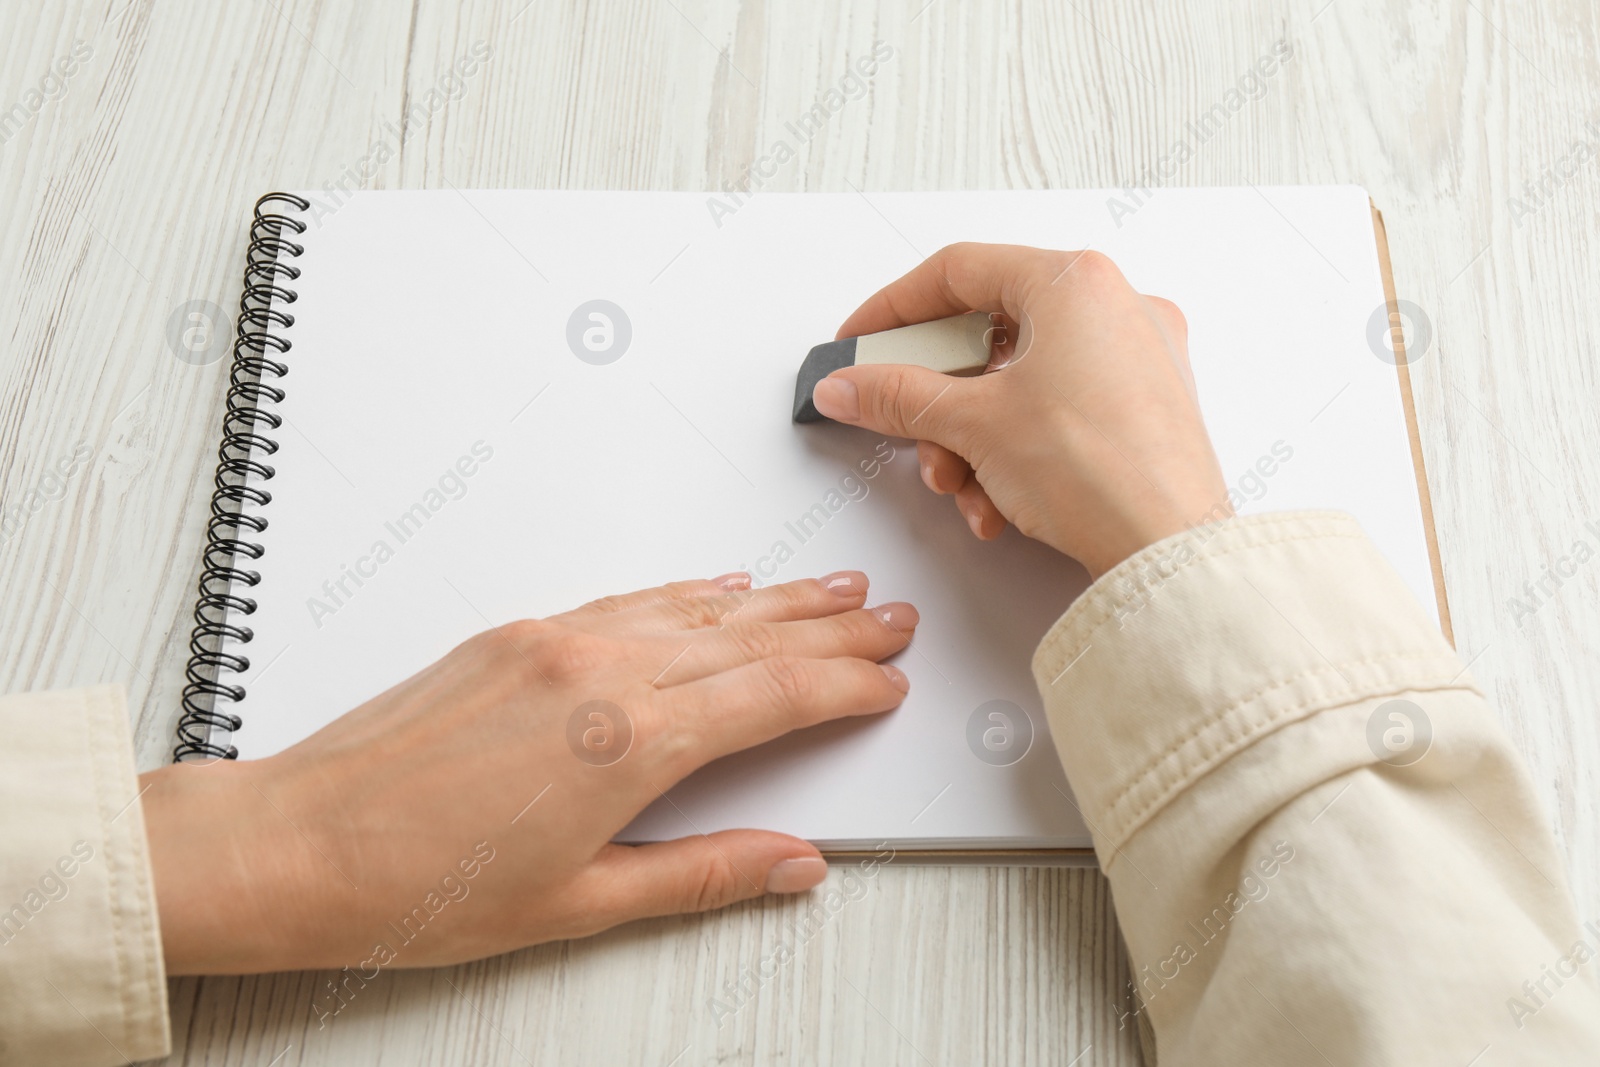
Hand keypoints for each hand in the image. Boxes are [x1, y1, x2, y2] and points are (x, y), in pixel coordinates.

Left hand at [140, 571, 914, 974]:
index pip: (773, 696)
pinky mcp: (514, 632)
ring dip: (772, 601)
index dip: (844, 686)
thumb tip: (794, 864)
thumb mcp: (582, 903)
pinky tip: (718, 587)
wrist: (297, 843)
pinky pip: (628, 599)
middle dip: (830, 630)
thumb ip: (705, 872)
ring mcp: (553, 641)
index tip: (887, 681)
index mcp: (628, 741)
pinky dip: (686, 594)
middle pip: (749, 640)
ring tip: (828, 591)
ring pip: (694, 608)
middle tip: (887, 619)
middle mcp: (598, 672)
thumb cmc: (419, 884)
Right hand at [812, 243, 1228, 577]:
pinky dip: (1016, 451)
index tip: (861, 341)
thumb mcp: (974, 424)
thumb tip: (851, 386)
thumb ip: (897, 396)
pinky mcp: (1146, 408)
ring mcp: (1138, 357)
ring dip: (973, 438)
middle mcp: (1116, 306)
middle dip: (938, 400)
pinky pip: (1058, 412)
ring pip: (1021, 382)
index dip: (894, 308)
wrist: (1170, 550)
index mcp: (1077, 281)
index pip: (959, 271)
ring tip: (960, 485)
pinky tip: (999, 501)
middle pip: (989, 335)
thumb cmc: (1101, 470)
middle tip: (904, 427)